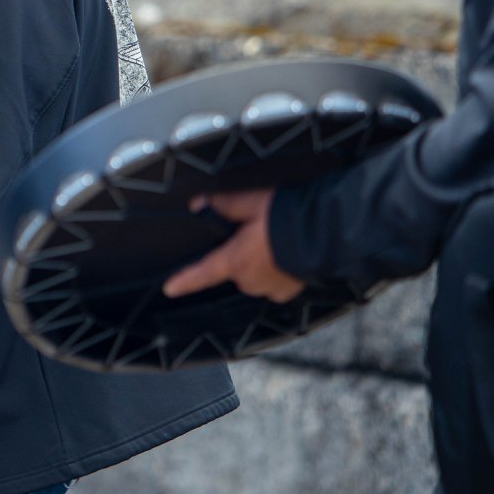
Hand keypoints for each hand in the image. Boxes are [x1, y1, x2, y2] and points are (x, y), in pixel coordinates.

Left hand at [162, 189, 305, 302]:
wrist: (323, 233)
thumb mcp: (249, 202)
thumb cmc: (284, 217)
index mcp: (236, 260)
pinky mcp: (289, 291)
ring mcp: (271, 289)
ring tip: (272, 241)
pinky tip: (284, 255)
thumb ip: (223, 203)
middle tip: (253, 233)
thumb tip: (199, 204)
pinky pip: (273, 283)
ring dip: (258, 263)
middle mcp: (250, 281)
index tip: (170, 288)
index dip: (184, 281)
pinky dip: (275, 271)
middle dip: (238, 254)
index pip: (203, 273)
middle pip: (234, 269)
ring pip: (254, 277)